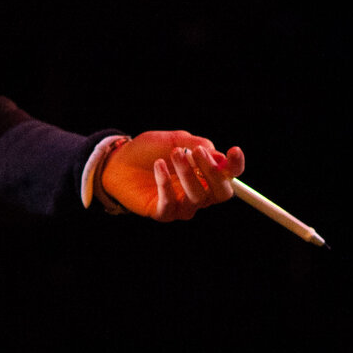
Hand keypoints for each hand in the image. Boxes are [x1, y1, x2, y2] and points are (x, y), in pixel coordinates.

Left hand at [97, 131, 246, 220]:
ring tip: (172, 154)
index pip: (230, 176)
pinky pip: (171, 203)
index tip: (233, 151)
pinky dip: (166, 183)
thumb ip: (196, 144)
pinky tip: (158, 166)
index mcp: (205, 174)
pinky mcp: (163, 213)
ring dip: (187, 173)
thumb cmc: (147, 151)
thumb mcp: (173, 140)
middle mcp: (198, 192)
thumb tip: (219, 155)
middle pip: (221, 192)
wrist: (116, 161)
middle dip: (213, 172)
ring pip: (197, 197)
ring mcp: (181, 205)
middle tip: (196, 153)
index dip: (236, 166)